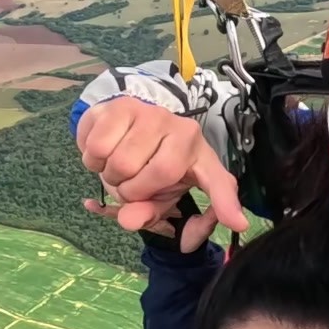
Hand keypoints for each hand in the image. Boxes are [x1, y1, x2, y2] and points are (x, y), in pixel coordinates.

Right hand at [75, 97, 246, 246]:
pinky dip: (90, 158)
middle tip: (131, 184)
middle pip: (142, 178)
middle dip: (128, 192)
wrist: (133, 128)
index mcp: (200, 155)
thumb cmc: (158, 165)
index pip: (216, 182)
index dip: (225, 205)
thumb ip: (152, 214)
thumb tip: (128, 221)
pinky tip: (105, 152)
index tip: (238, 223)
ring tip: (119, 168)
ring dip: (107, 174)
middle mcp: (178, 128)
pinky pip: (92, 145)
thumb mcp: (167, 195)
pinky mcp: (115, 104)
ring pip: (114, 161)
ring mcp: (147, 112)